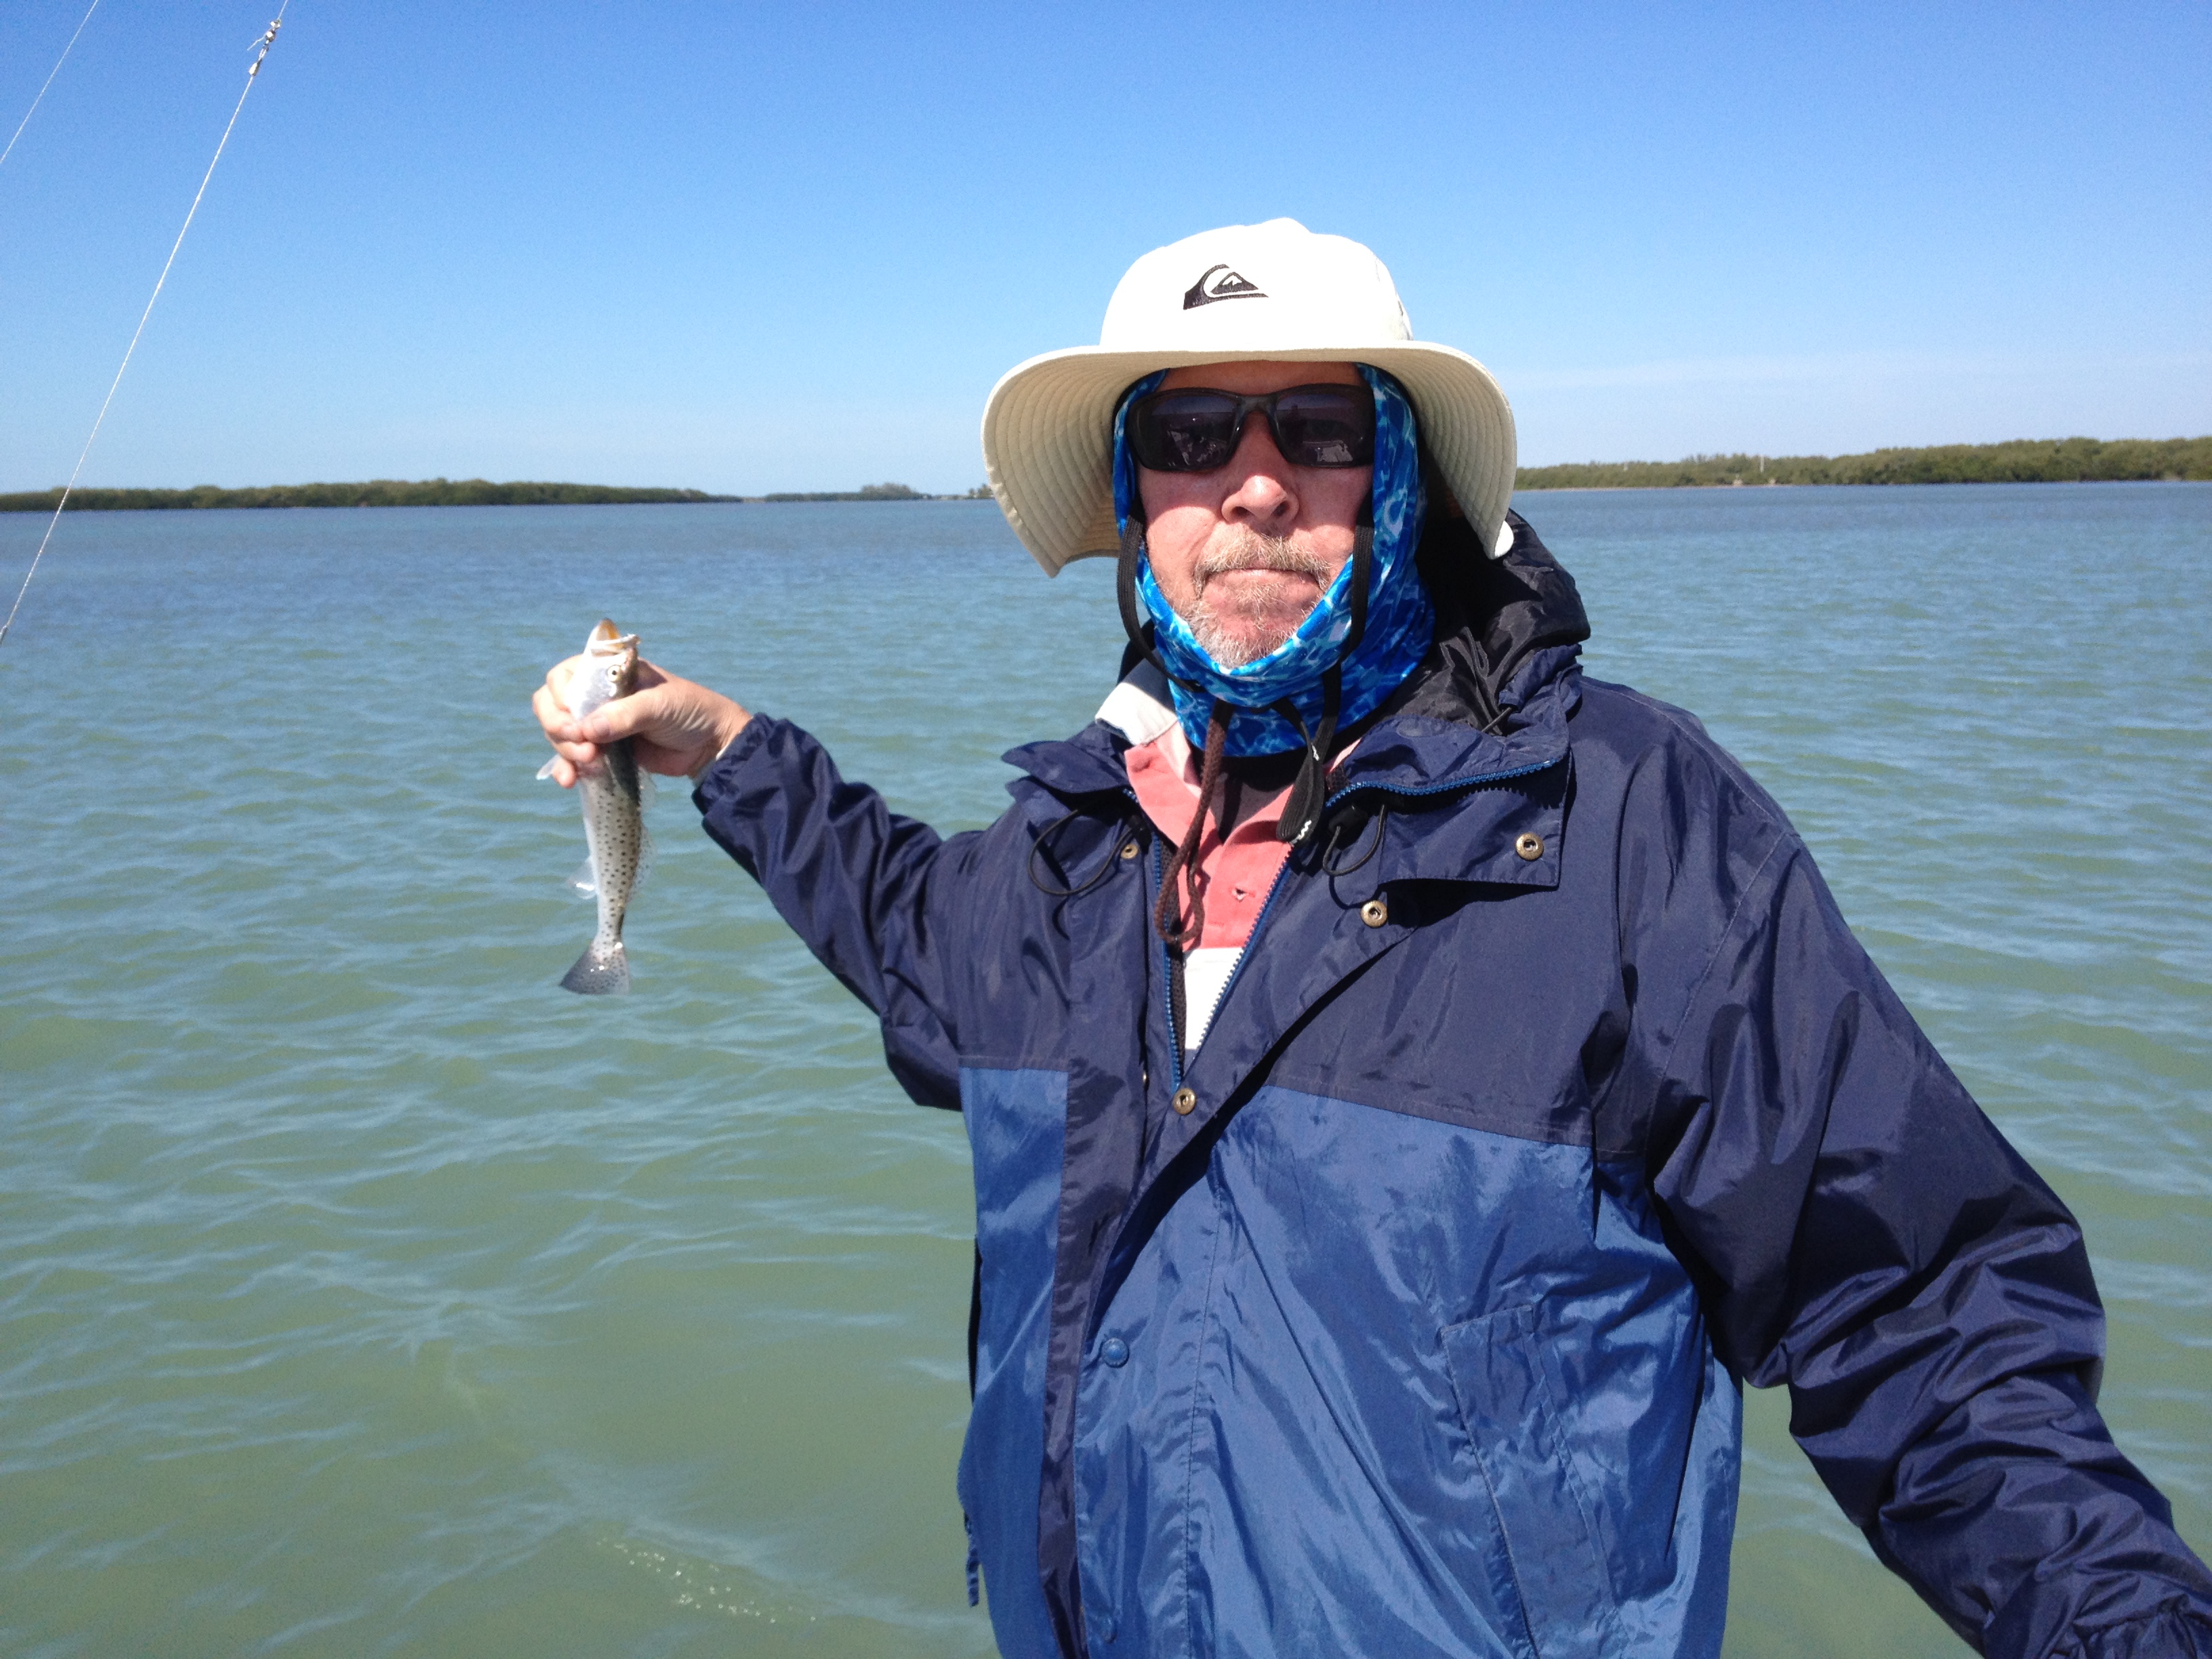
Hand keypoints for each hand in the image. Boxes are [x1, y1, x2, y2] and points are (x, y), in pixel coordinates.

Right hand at [533, 655, 751, 787]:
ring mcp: (597, 724)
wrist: (710, 745)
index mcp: (607, 672)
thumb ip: (624, 715)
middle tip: (584, 748)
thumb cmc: (689, 711)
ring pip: (559, 735)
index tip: (575, 720)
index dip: (560, 698)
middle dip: (560, 729)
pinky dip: (567, 769)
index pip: (562, 677)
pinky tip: (570, 781)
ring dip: (564, 751)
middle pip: (552, 707)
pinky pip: (572, 758)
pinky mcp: (602, 750)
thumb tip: (585, 730)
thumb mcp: (659, 706)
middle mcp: (596, 695)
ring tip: (589, 763)